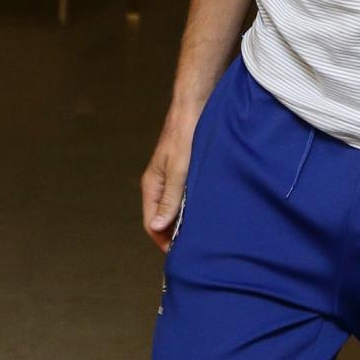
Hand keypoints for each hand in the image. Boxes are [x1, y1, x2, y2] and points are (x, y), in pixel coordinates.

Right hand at [140, 103, 202, 252]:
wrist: (194, 105)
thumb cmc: (185, 135)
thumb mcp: (179, 170)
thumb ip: (170, 199)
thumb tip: (157, 227)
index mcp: (152, 185)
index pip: (152, 223)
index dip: (164, 240)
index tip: (181, 254)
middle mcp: (159, 183)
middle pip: (163, 216)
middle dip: (175, 232)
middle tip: (195, 246)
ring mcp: (171, 176)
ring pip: (175, 205)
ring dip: (186, 218)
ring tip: (203, 231)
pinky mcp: (184, 169)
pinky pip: (185, 193)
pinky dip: (193, 203)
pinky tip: (207, 207)